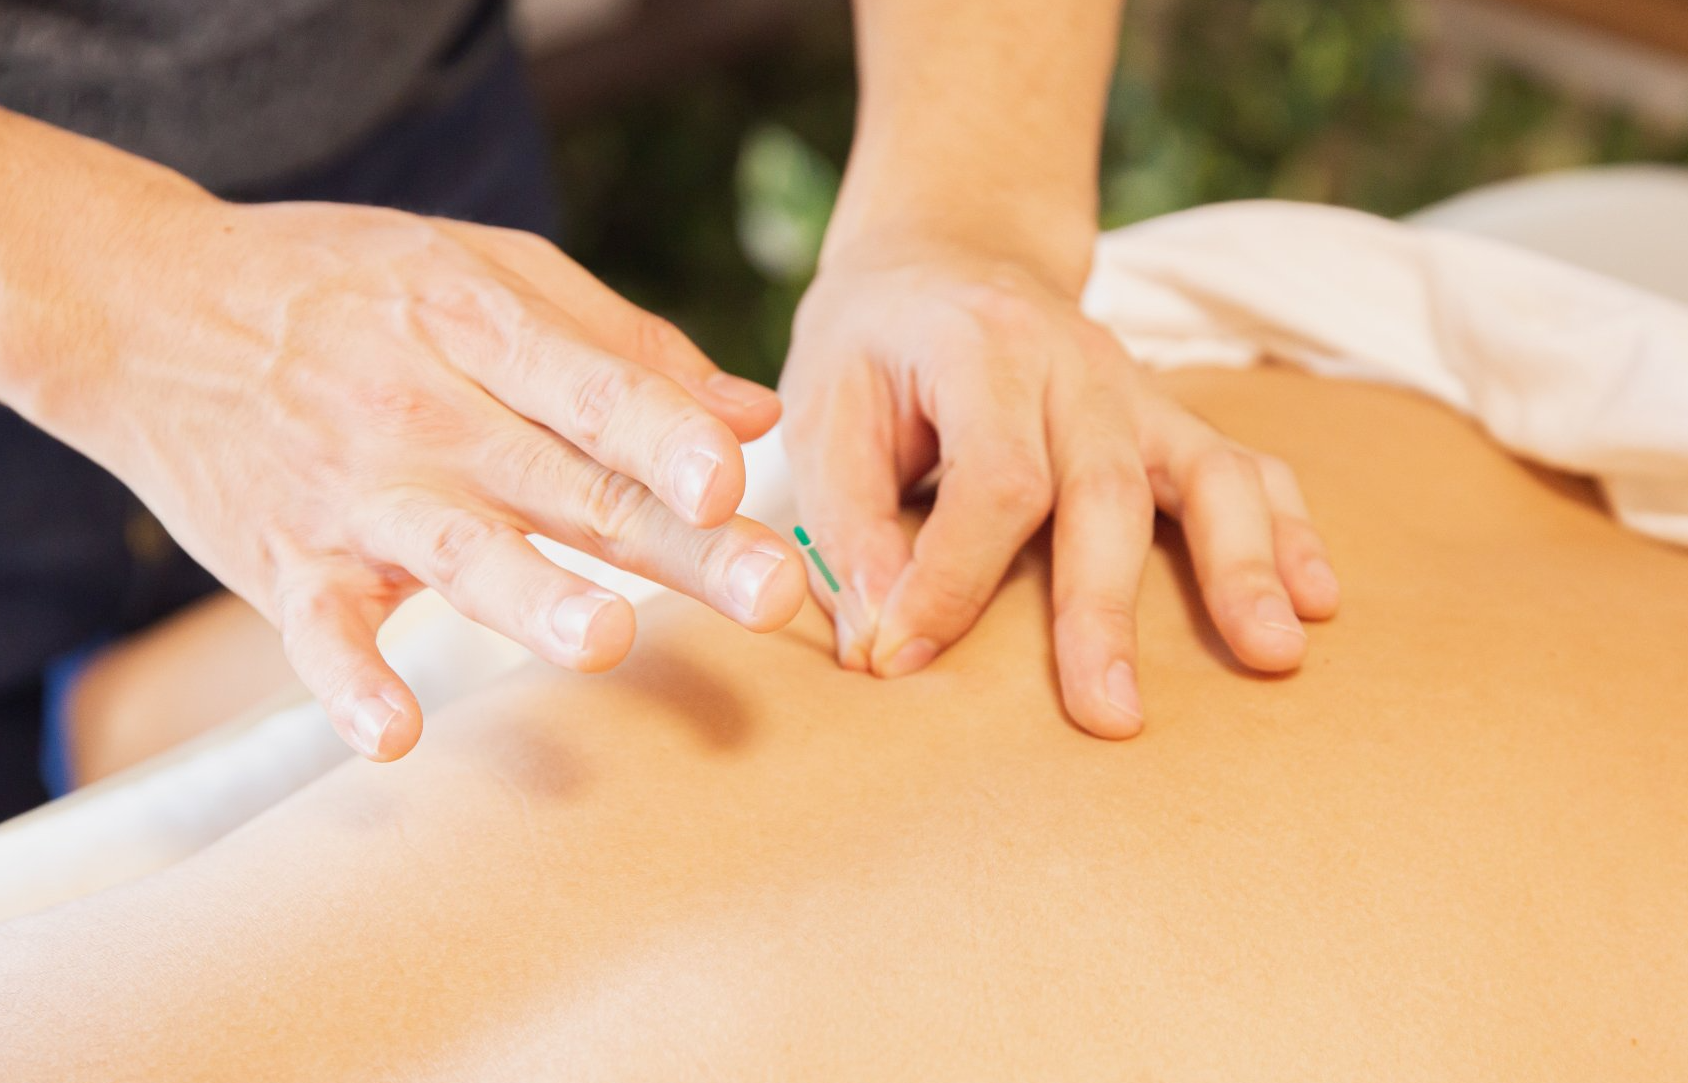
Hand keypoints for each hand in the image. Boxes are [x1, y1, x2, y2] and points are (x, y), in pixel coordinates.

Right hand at [43, 194, 805, 759]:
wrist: (146, 303)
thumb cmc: (349, 286)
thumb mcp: (483, 272)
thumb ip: (623, 345)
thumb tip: (755, 413)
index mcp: (481, 327)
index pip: (595, 390)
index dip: (667, 434)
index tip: (735, 477)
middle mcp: (426, 410)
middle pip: (568, 484)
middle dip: (674, 541)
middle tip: (770, 591)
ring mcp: (354, 491)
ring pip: (457, 549)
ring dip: (530, 597)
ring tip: (604, 639)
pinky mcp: (286, 561)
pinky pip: (320, 630)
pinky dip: (347, 682)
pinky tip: (391, 736)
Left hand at [779, 238, 1338, 736]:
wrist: (945, 254)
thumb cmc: (873, 343)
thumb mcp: (824, 408)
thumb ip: (847, 524)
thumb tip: (880, 641)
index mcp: (981, 348)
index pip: (992, 478)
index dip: (952, 579)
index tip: (902, 658)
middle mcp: (1075, 363)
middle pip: (1106, 489)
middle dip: (1105, 610)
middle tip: (1110, 716)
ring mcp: (1137, 388)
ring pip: (1208, 472)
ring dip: (1242, 567)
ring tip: (1274, 655)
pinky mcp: (1167, 416)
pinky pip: (1246, 465)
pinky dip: (1287, 529)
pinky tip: (1316, 597)